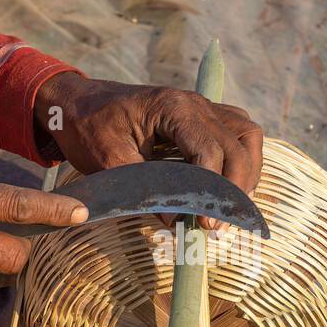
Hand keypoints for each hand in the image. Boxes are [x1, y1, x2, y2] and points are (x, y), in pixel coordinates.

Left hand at [33, 73, 263, 217]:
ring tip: (234, 206)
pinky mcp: (203, 116)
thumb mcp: (108, 160)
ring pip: (248, 134)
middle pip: (238, 143)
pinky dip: (244, 158)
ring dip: (249, 170)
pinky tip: (232, 186)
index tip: (204, 223)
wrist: (77, 102)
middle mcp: (195, 103)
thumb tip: (177, 222)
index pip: (211, 149)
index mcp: (172, 108)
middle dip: (236, 188)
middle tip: (219, 224)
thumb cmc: (88, 127)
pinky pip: (238, 132)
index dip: (212, 189)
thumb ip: (143, 189)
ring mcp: (202, 107)